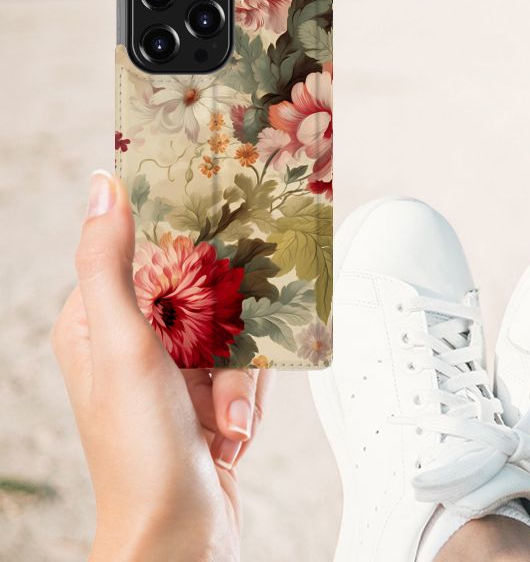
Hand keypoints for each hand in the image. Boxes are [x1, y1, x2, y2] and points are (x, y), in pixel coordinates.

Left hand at [52, 171, 271, 561]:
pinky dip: (248, 398)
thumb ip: (109, 265)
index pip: (146, 253)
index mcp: (96, 323)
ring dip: (240, 376)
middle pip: (201, 292)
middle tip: (224, 353)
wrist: (179, 537)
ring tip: (224, 417)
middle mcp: (132, 344)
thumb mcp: (123, 347)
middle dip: (226, 328)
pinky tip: (232, 430)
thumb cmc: (141, 451)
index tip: (218, 240)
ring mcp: (171, 373)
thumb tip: (103, 187)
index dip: (185, 248)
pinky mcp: (205, 397)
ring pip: (233, 330)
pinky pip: (247, 368)